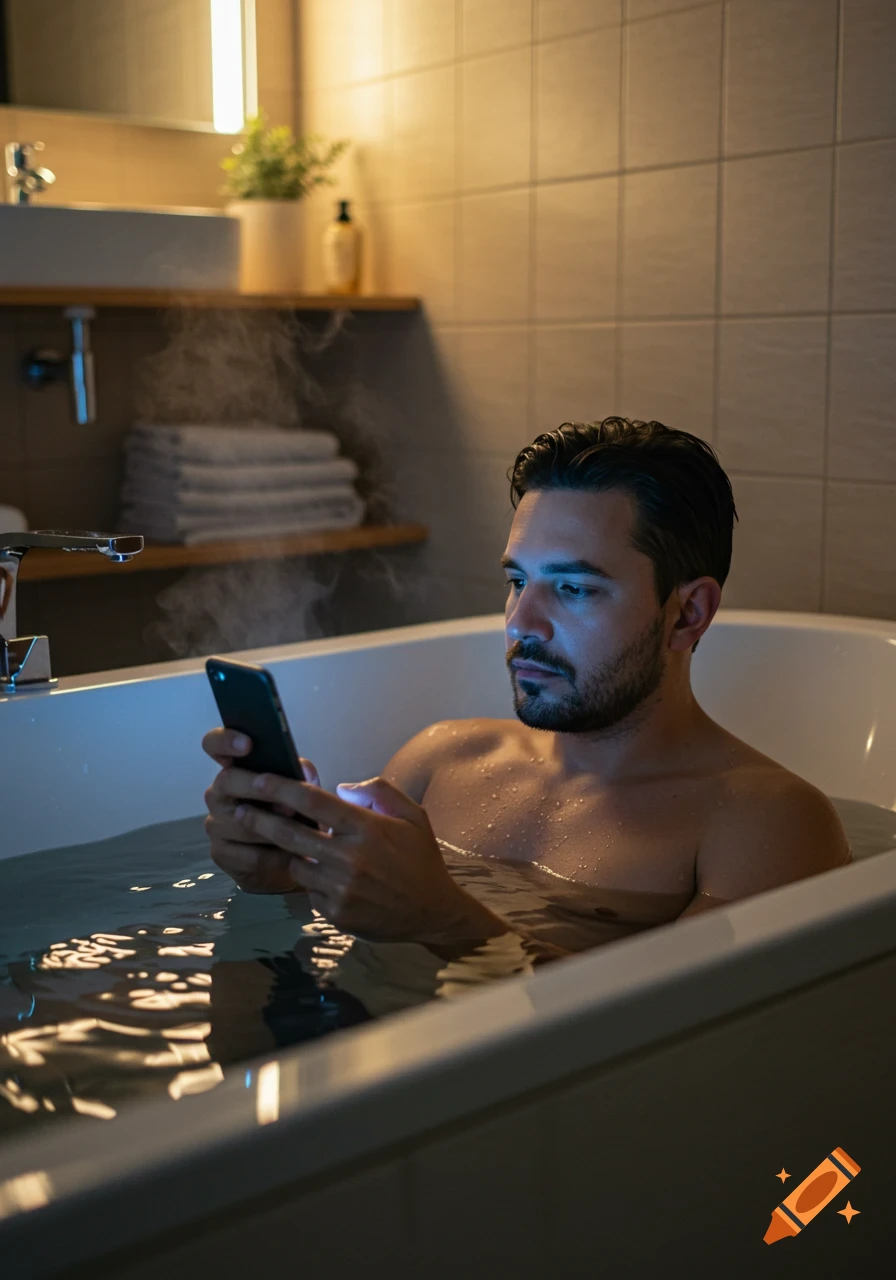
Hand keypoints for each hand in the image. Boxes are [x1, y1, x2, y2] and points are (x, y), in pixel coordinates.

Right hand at [201, 726, 320, 894]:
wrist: (285, 859)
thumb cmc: (291, 816)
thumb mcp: (300, 791)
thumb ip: (301, 776)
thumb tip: (303, 768)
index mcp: (234, 769)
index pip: (214, 744)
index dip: (225, 740)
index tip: (247, 744)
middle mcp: (218, 793)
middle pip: (226, 780)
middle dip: (257, 787)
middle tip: (285, 799)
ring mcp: (215, 823)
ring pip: (239, 821)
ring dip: (273, 827)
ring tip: (301, 830)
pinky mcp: (220, 853)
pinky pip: (247, 853)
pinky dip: (275, 855)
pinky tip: (293, 855)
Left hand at [222, 770, 509, 942]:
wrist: (432, 911)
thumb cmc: (421, 858)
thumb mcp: (412, 815)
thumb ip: (377, 791)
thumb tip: (340, 788)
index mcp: (366, 828)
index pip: (312, 801)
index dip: (280, 788)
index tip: (259, 779)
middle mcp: (349, 858)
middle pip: (291, 833)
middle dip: (260, 819)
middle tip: (240, 809)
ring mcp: (341, 888)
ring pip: (296, 864)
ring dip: (290, 853)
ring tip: (286, 845)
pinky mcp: (336, 913)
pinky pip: (310, 891)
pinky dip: (311, 881)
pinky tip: (321, 877)